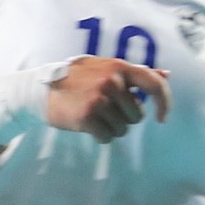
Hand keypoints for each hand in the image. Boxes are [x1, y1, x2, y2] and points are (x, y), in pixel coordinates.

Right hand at [45, 56, 170, 141]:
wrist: (38, 89)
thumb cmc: (74, 78)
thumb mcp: (103, 66)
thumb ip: (134, 71)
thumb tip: (167, 75)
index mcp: (118, 67)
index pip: (154, 84)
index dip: (164, 103)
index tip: (161, 118)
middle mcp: (111, 81)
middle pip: (137, 115)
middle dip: (123, 117)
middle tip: (102, 108)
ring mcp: (99, 99)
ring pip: (122, 129)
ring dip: (110, 127)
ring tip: (92, 115)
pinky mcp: (87, 117)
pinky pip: (107, 137)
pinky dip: (99, 136)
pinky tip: (86, 125)